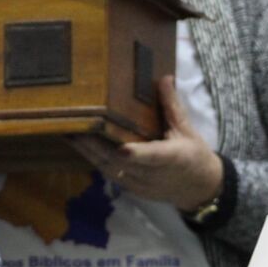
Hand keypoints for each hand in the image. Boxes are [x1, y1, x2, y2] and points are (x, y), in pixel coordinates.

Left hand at [68, 76, 222, 211]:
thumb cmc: (194, 155)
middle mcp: (153, 174)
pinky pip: (109, 173)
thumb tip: (163, 78)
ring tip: (69, 133)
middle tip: (75, 126)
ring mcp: (140, 184)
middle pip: (120, 162)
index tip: (122, 149)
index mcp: (171, 158)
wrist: (198, 188)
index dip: (136, 154)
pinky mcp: (131, 188)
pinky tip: (80, 145)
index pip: (152, 157)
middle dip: (95, 146)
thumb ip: (171, 105)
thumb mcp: (186, 130)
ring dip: (88, 152)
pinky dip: (94, 159)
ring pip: (109, 169)